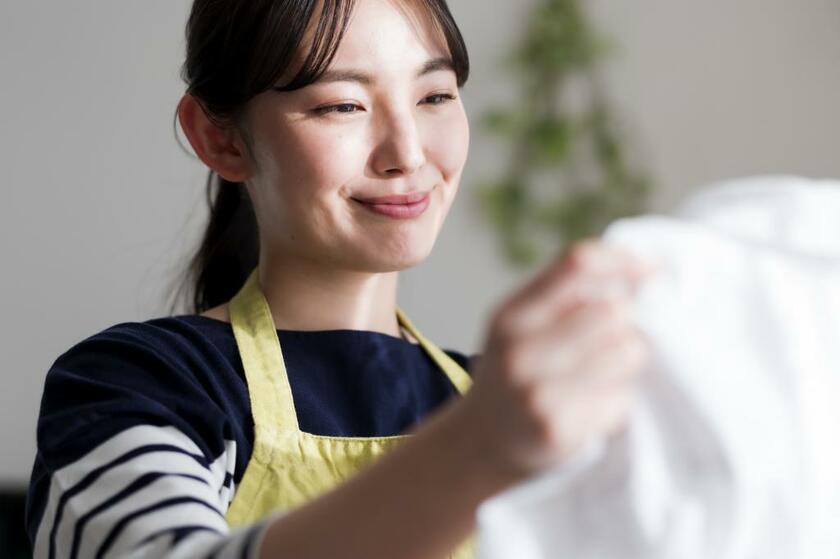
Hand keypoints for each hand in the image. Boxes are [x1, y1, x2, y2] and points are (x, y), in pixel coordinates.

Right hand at [455, 238, 654, 482]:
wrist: (479, 441)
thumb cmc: (513, 373)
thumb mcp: (518, 325)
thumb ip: (563, 297)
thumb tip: (638, 274)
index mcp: (512, 315)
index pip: (577, 264)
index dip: (624, 261)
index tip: (653, 272)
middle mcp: (520, 350)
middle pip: (612, 311)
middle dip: (626, 322)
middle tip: (613, 338)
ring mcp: (538, 392)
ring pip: (627, 351)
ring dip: (627, 359)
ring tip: (603, 371)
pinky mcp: (560, 429)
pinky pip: (621, 398)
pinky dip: (616, 399)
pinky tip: (589, 405)